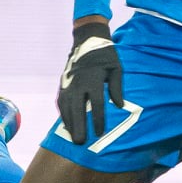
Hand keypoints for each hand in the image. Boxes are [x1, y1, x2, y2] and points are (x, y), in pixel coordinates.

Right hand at [57, 19, 123, 144]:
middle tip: (80, 142)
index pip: (96, 103)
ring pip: (66, 107)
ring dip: (69, 123)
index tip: (100, 132)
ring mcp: (69, 83)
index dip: (97, 119)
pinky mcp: (63, 83)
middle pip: (77, 108)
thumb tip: (119, 106)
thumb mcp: (116, 69)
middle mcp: (79, 82)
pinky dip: (63, 114)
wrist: (87, 40)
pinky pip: (61, 102)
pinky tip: (67, 124)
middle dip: (79, 126)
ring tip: (73, 137)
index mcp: (94, 79)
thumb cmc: (106, 56)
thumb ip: (117, 87)